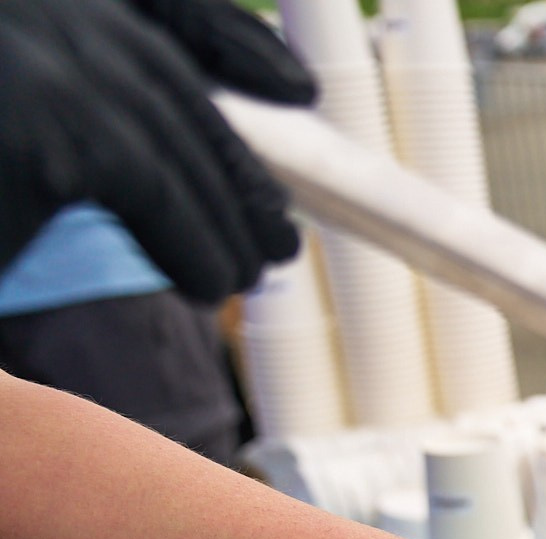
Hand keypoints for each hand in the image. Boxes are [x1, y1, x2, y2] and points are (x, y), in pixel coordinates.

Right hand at [0, 0, 314, 303]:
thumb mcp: (16, 100)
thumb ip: (82, 95)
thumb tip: (174, 143)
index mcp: (33, 2)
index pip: (157, 3)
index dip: (226, 39)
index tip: (297, 88)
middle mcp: (36, 6)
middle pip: (164, 75)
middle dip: (233, 155)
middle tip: (276, 229)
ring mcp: (35, 49)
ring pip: (168, 135)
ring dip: (225, 210)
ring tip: (249, 268)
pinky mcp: (44, 128)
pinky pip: (154, 188)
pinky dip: (194, 242)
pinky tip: (212, 283)